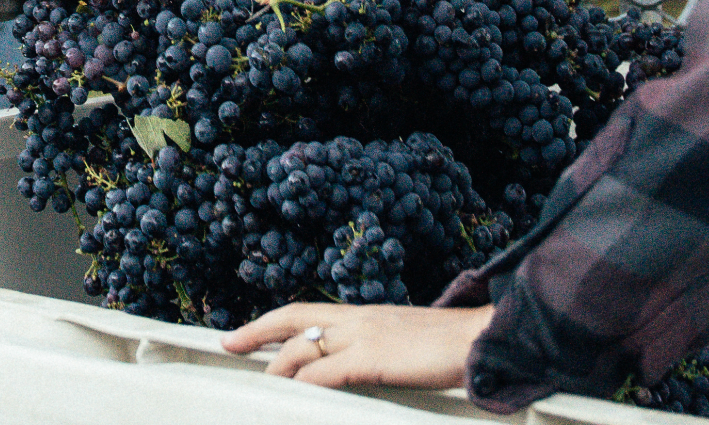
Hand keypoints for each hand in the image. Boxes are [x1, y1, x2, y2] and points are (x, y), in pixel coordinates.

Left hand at [221, 302, 493, 389]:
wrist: (478, 337)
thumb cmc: (448, 345)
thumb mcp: (403, 343)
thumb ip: (376, 352)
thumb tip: (358, 368)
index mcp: (365, 315)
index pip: (309, 312)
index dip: (275, 320)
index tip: (248, 330)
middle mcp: (359, 318)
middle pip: (296, 318)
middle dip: (258, 330)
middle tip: (230, 342)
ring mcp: (365, 335)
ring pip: (304, 347)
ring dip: (278, 368)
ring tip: (261, 385)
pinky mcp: (373, 358)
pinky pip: (326, 371)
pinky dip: (304, 384)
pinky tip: (293, 395)